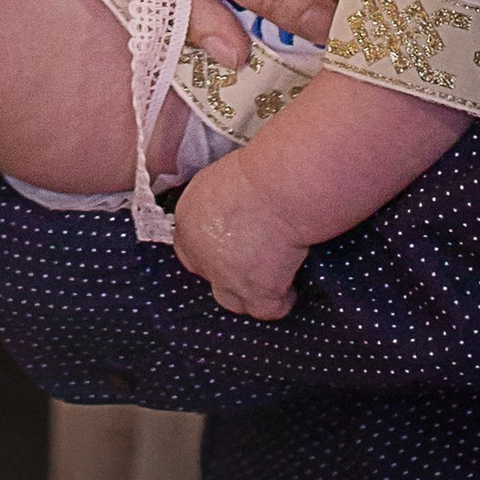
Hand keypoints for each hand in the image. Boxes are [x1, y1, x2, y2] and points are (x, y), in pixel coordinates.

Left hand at [170, 156, 305, 319]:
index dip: (208, 249)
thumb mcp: (223, 178)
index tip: (228, 246)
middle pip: (207, 275)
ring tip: (269, 280)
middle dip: (226, 271)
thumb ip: (218, 201)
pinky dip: (280, 302)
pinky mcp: (257, 292)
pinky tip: (291, 290)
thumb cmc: (260, 169)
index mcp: (188, 219)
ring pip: (231, 300)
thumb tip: (232, 209)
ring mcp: (227, 277)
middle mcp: (200, 253)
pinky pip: (267, 310)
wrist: (280, 187)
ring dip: (247, 292)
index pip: (188, 247)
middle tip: (251, 260)